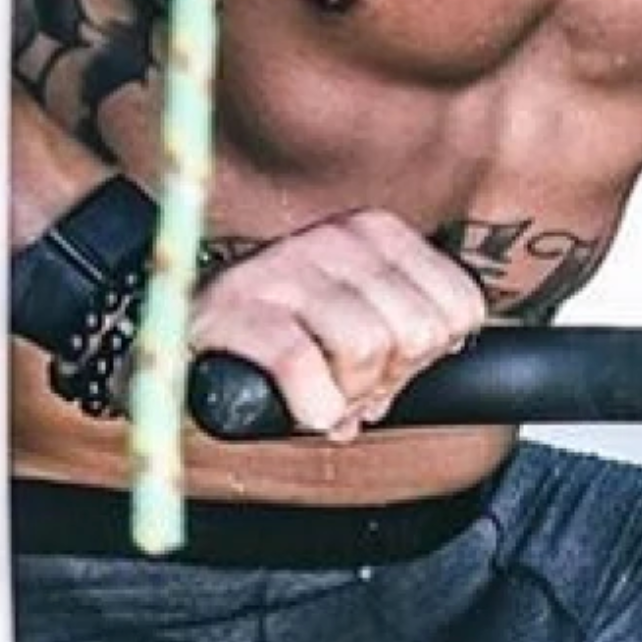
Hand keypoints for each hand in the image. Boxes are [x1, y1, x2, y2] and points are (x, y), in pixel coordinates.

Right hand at [191, 210, 487, 440]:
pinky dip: (310, 403)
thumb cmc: (283, 333)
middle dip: (387, 378)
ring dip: (345, 395)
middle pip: (416, 332)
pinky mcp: (235, 307)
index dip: (430, 357)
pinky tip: (300, 408)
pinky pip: (300, 363)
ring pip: (366, 346)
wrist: (180, 330)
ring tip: (318, 392)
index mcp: (377, 234)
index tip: (387, 364)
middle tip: (347, 384)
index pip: (460, 309)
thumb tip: (440, 363)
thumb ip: (414, 341)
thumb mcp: (364, 326)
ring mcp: (283, 266)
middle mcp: (336, 238)